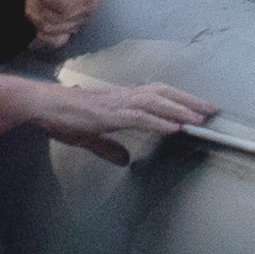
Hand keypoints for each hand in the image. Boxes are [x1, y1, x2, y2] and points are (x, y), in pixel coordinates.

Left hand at [26, 0, 118, 49]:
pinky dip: (43, 33)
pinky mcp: (71, 23)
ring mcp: (80, 16)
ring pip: (55, 32)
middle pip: (59, 20)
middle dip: (36, 5)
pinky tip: (34, 16)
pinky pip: (57, 40)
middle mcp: (88, 4)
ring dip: (35, 17)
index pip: (73, 2)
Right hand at [36, 77, 214, 165]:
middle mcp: (123, 97)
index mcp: (121, 100)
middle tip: (212, 110)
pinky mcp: (110, 114)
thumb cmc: (62, 117)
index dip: (179, 100)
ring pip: (156, 101)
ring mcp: (117, 104)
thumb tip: (124, 160)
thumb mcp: (90, 136)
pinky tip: (173, 127)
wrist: (43, 106)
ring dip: (180, 109)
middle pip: (164, 93)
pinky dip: (159, 121)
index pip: (157, 95)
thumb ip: (109, 148)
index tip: (198, 108)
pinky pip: (140, 116)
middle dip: (189, 101)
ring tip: (199, 118)